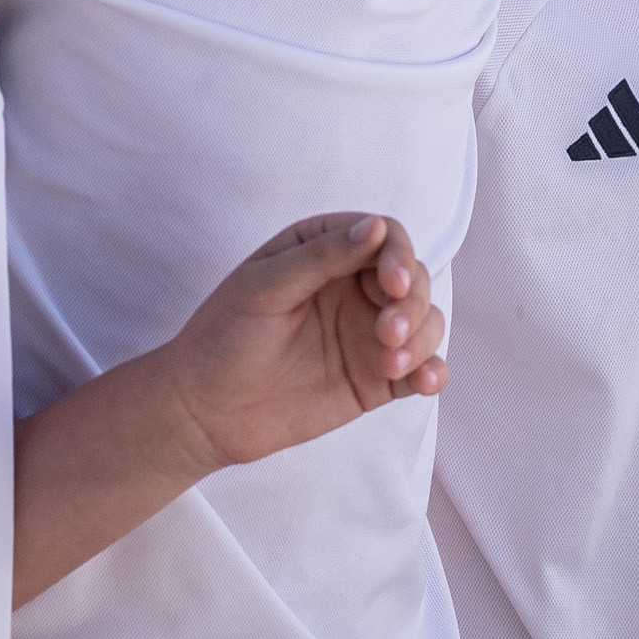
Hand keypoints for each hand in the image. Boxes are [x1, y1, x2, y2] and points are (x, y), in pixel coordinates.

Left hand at [159, 215, 445, 474]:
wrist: (204, 412)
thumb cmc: (223, 337)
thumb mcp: (265, 287)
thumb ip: (322, 257)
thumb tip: (377, 226)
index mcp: (325, 251)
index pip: (385, 238)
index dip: (399, 256)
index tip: (392, 283)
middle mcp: (353, 287)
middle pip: (414, 280)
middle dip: (411, 304)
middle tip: (386, 334)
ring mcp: (367, 333)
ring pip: (425, 322)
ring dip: (422, 339)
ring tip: (391, 364)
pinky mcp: (376, 378)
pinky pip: (421, 368)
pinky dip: (434, 371)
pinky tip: (427, 381)